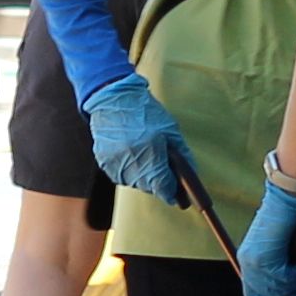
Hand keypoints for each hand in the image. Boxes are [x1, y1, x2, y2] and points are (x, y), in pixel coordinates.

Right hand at [82, 71, 193, 205]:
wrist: (113, 98)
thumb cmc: (145, 112)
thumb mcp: (171, 130)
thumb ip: (183, 155)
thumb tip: (191, 176)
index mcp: (151, 155)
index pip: (163, 188)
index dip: (172, 193)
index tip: (178, 196)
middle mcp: (131, 164)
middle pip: (149, 187)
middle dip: (159, 183)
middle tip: (163, 170)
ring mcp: (115, 165)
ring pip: (135, 183)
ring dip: (143, 176)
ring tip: (146, 156)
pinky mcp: (104, 163)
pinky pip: (121, 175)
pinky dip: (129, 170)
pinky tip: (132, 154)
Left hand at [237, 167, 295, 295]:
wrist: (288, 196)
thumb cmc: (289, 215)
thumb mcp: (280, 243)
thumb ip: (281, 261)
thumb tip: (290, 282)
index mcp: (247, 257)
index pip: (254, 293)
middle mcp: (247, 261)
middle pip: (267, 295)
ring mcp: (254, 261)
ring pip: (279, 288)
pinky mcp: (265, 259)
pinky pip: (287, 278)